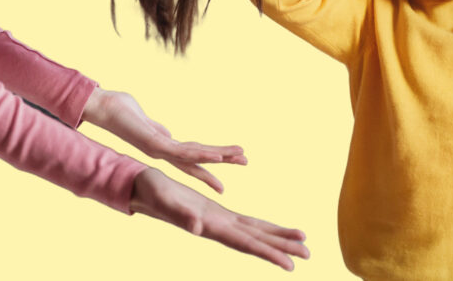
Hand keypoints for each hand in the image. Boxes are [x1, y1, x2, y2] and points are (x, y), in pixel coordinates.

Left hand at [83, 88, 245, 192]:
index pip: (191, 158)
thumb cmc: (121, 109)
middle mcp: (162, 151)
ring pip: (195, 157)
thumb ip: (158, 129)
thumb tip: (168, 132)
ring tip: (240, 157)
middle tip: (247, 162)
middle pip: (198, 160)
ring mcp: (159, 149)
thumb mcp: (146, 120)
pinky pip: (182, 152)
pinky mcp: (154, 143)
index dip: (209, 166)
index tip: (226, 172)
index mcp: (162, 146)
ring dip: (219, 157)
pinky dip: (201, 155)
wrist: (101, 106)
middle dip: (224, 162)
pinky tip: (217, 155)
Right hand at [131, 167, 308, 270]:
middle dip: (283, 248)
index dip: (269, 253)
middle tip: (310, 254)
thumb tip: (197, 228)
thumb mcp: (166, 201)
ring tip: (303, 242)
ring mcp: (220, 221)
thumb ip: (181, 215)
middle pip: (257, 240)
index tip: (291, 264)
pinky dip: (264, 226)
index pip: (247, 244)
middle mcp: (220, 227)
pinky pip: (248, 222)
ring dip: (278, 238)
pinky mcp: (219, 213)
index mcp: (212, 227)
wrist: (142, 188)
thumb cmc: (153, 193)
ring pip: (255, 232)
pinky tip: (275, 231)